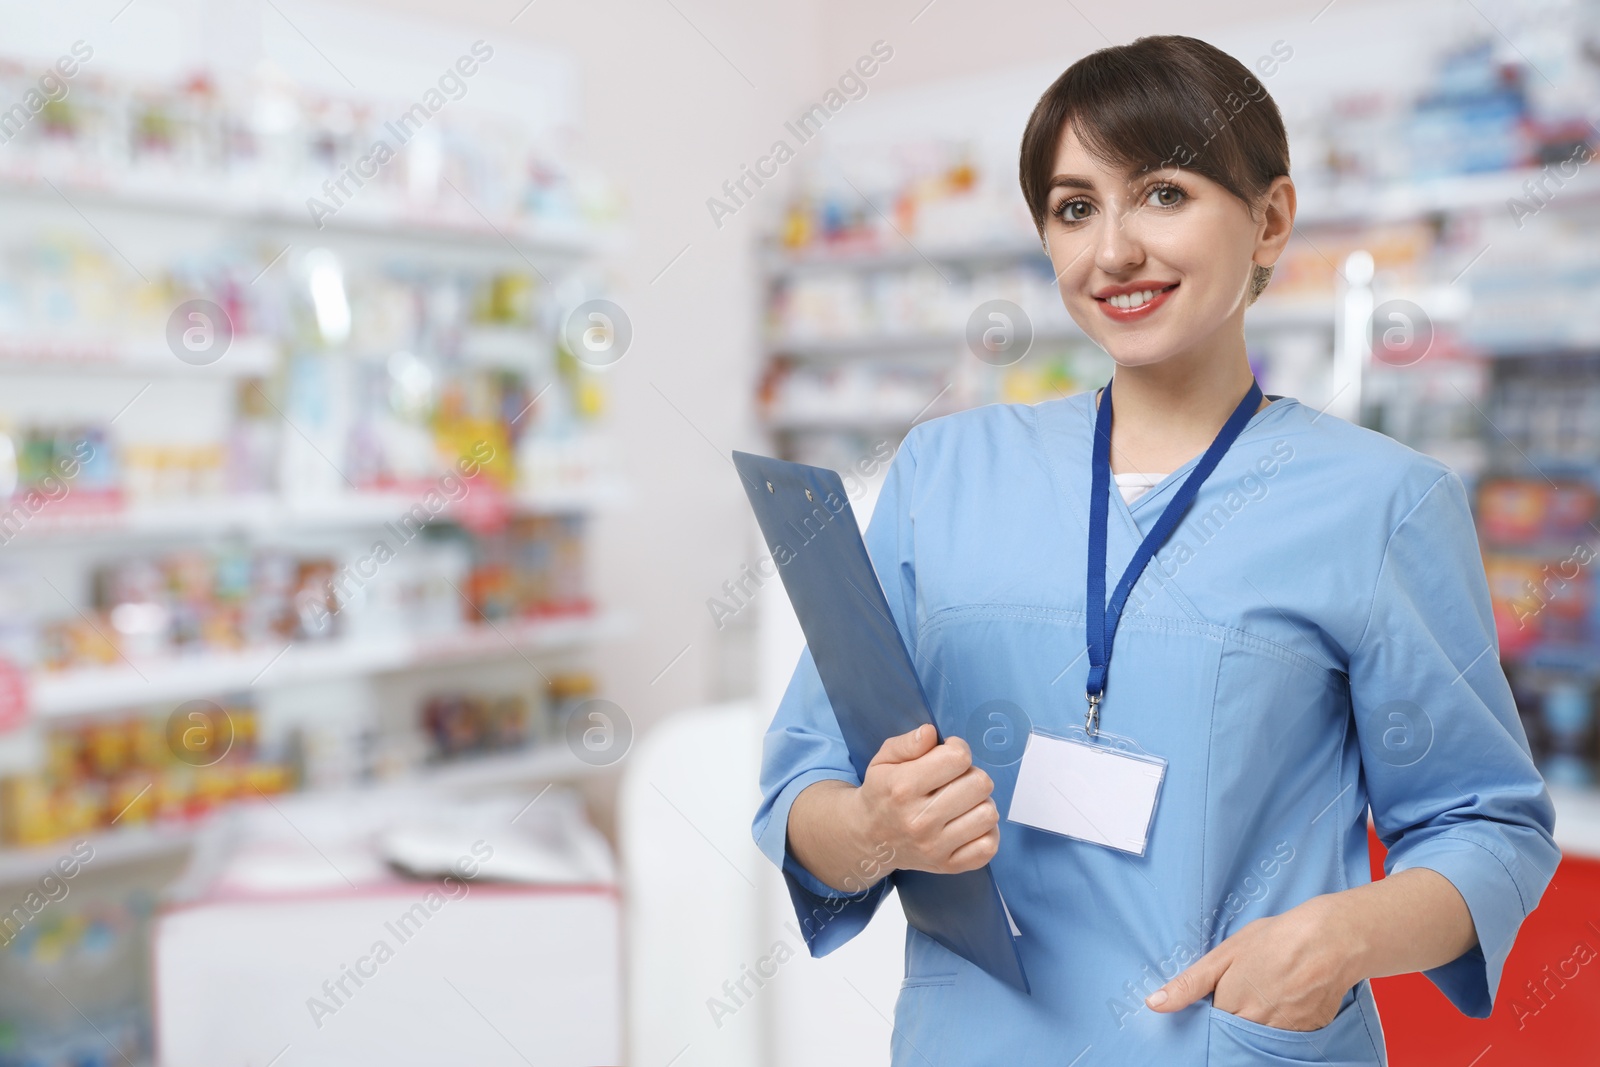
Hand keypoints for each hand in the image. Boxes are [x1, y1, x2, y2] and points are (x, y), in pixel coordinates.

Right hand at [856, 724, 999, 875]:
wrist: (868, 838)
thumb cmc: (882, 793)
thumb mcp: (883, 760)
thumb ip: (908, 743)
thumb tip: (931, 733)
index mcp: (903, 788)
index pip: (957, 759)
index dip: (958, 749)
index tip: (948, 755)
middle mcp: (919, 820)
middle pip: (979, 784)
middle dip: (971, 774)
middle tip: (956, 780)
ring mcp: (935, 847)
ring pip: (988, 814)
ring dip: (980, 802)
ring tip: (963, 802)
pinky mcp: (947, 866)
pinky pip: (988, 847)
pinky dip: (986, 831)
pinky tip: (969, 823)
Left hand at [1144, 895, 1356, 1030]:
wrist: (1329, 940)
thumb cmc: (1273, 940)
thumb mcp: (1224, 955)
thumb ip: (1189, 984)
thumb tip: (1154, 1005)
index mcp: (1231, 1008)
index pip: (1212, 1027)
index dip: (1214, 1013)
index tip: (1220, 1000)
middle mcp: (1256, 1028)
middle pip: (1236, 1036)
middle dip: (1236, 1021)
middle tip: (1247, 994)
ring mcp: (1285, 1034)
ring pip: (1261, 1039)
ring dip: (1259, 1025)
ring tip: (1268, 994)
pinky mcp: (1308, 1034)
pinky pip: (1288, 1039)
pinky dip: (1284, 1025)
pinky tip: (1288, 1000)